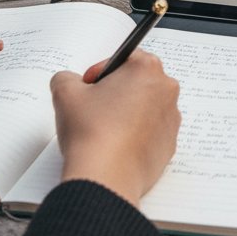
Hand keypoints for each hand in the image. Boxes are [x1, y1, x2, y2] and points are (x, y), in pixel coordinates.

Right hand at [51, 50, 180, 206]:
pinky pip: (151, 132)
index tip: (88, 86)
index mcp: (147, 68)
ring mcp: (171, 119)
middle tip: (94, 107)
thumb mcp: (65, 93)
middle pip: (137, 82)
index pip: (123, 58)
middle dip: (116, 91)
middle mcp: (166, 90)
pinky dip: (136, 135)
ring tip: (103, 129)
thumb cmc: (92, 132)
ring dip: (127, 113)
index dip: (101, 71)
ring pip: (145, 108)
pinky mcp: (170, 145)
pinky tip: (115, 146)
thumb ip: (66, 77)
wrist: (106, 178)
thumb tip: (69, 81)